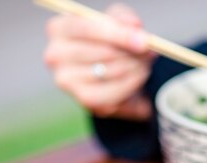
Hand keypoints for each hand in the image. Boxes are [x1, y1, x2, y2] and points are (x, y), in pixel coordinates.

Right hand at [44, 4, 154, 119]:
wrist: (112, 74)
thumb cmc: (111, 41)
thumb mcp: (117, 22)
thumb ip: (125, 19)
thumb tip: (135, 27)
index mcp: (59, 28)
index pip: (86, 28)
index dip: (118, 34)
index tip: (144, 41)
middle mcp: (55, 55)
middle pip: (101, 52)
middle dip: (132, 53)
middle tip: (151, 53)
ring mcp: (66, 80)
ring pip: (110, 72)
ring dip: (136, 68)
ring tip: (144, 64)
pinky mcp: (82, 100)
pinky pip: (112, 93)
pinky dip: (131, 85)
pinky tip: (137, 78)